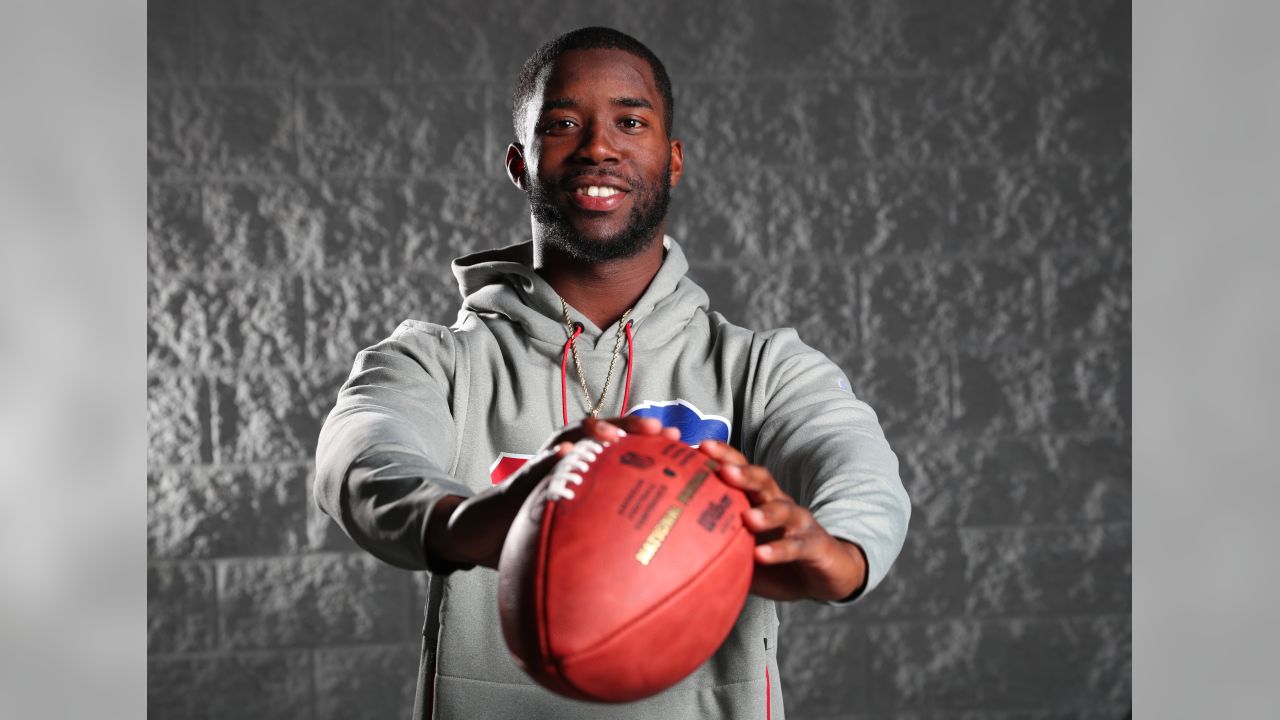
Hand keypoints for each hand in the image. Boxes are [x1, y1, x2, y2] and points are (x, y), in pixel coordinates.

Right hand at [426, 416, 678, 568]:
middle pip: (606, 434)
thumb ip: (611, 539)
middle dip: (632, 427)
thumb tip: (661, 564)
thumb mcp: (579, 535)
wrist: (487, 532)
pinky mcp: (521, 479)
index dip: (654, 446)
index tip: (685, 448)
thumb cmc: (538, 532)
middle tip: (661, 432)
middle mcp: (570, 460)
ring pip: (573, 438)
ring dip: (594, 432)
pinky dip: (550, 460)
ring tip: (613, 434)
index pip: (625, 450)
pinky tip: (562, 457)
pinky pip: (536, 466)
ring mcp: (546, 465)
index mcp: (588, 471)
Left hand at [698, 440, 866, 601]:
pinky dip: (779, 550)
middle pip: (761, 480)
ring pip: (783, 509)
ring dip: (765, 512)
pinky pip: (796, 546)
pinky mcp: (814, 545)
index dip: (723, 456)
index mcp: (758, 497)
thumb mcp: (740, 547)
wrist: (826, 573)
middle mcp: (779, 502)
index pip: (740, 468)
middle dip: (742, 472)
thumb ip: (712, 542)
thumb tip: (665, 550)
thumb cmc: (774, 556)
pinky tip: (761, 555)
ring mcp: (798, 522)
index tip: (699, 447)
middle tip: (722, 470)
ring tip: (747, 518)